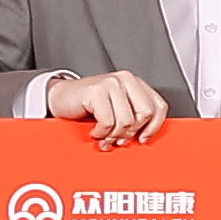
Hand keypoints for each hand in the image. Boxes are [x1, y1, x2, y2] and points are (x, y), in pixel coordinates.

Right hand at [52, 69, 170, 146]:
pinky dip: (101, 133)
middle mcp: (126, 79)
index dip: (154, 127)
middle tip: (119, 139)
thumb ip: (133, 117)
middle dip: (132, 132)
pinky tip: (95, 131)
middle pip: (145, 114)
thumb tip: (146, 137)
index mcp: (135, 84)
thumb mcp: (117, 110)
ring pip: (126, 121)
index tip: (142, 139)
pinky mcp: (97, 90)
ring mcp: (112, 82)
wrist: (61, 97)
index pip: (159, 107)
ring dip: (113, 135)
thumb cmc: (89, 106)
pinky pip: (108, 121)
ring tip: (104, 137)